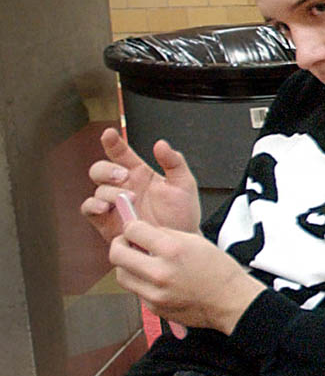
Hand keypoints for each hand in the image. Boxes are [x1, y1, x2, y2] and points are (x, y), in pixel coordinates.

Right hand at [80, 129, 200, 242]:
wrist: (178, 242)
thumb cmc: (181, 213)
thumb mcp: (184, 184)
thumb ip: (174, 162)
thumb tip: (160, 144)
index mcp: (139, 173)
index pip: (120, 153)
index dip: (113, 143)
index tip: (109, 134)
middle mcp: (122, 186)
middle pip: (100, 170)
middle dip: (107, 170)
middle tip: (123, 176)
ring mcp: (113, 204)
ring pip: (97, 190)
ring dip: (109, 192)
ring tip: (129, 199)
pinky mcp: (106, 221)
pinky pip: (89, 210)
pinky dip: (93, 206)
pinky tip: (105, 208)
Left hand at [111, 220, 265, 333]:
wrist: (231, 301)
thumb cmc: (219, 272)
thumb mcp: (196, 242)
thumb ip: (166, 235)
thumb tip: (144, 232)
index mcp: (173, 250)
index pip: (133, 231)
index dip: (132, 227)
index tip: (134, 229)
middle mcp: (160, 272)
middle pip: (117, 254)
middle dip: (120, 244)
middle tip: (127, 243)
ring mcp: (155, 293)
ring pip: (121, 274)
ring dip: (126, 265)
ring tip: (141, 262)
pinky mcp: (154, 308)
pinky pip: (136, 290)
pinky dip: (141, 282)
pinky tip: (156, 280)